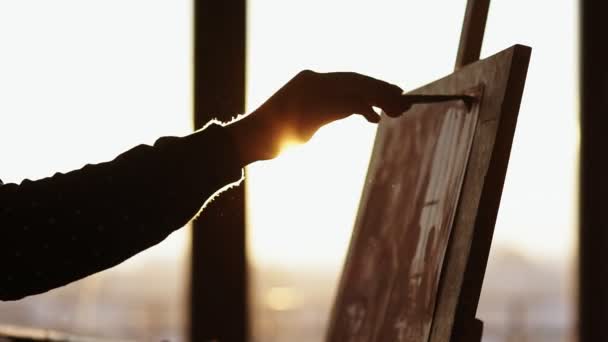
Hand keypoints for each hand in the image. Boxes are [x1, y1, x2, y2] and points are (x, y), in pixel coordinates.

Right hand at [227, 70, 410, 164]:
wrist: (252, 139)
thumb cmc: (278, 135)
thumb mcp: (309, 120)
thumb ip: (331, 112)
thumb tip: (360, 111)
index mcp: (311, 80)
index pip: (349, 79)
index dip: (373, 86)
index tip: (391, 94)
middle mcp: (314, 80)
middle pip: (357, 80)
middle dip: (383, 91)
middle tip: (404, 103)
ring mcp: (313, 91)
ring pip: (356, 89)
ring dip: (380, 99)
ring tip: (397, 109)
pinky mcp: (314, 105)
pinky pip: (347, 103)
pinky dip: (365, 109)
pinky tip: (375, 119)